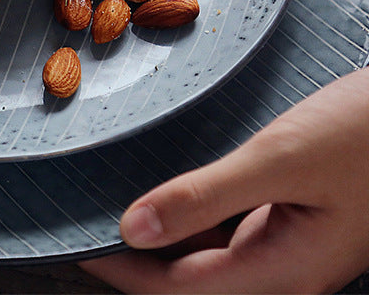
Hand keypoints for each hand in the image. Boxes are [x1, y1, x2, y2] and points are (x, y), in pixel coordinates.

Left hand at [78, 67, 368, 293]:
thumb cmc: (360, 135)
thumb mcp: (280, 159)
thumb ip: (207, 195)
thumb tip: (135, 227)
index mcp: (282, 274)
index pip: (176, 289)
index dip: (120, 268)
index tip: (74, 241)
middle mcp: (283, 275)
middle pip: (187, 283)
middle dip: (134, 259)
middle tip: (85, 220)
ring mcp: (288, 254)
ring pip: (205, 261)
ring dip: (159, 240)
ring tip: (112, 205)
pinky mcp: (290, 228)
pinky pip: (227, 237)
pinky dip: (189, 221)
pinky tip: (167, 195)